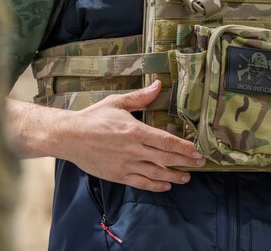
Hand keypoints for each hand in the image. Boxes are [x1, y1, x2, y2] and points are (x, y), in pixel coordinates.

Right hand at [61, 80, 205, 191]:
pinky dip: (155, 186)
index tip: (196, 150)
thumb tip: (158, 85)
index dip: (183, 147)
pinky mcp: (118, 175)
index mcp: (135, 130)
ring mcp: (126, 164)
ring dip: (174, 176)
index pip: (165, 141)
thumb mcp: (117, 103)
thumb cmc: (93, 117)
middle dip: (185, 162)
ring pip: (156, 174)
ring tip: (186, 177)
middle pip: (165, 158)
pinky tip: (165, 185)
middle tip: (200, 164)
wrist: (70, 137)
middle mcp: (133, 149)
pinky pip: (141, 183)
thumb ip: (140, 97)